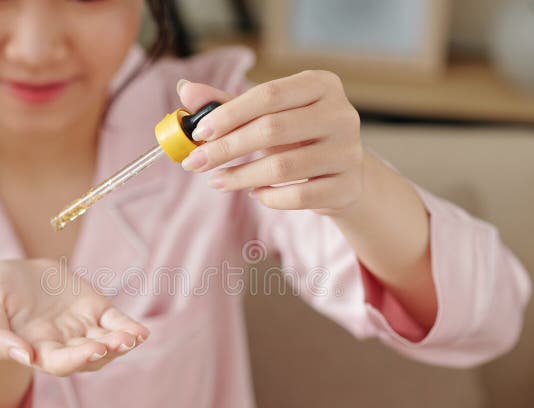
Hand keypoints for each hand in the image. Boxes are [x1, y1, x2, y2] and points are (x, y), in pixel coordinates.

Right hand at [0, 258, 149, 376]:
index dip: (76, 359)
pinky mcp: (95, 309)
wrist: (9, 272)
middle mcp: (63, 345)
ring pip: (106, 343)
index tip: (91, 350)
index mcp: (36, 351)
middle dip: (103, 351)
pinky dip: (129, 328)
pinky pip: (116, 323)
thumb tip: (23, 357)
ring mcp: (82, 328)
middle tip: (116, 343)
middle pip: (88, 357)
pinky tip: (141, 333)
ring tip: (132, 338)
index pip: (60, 363)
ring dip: (120, 343)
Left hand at [177, 71, 365, 216]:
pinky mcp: (347, 187)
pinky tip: (255, 193)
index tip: (198, 133)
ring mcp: (348, 152)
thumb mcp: (266, 115)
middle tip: (195, 163)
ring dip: (241, 177)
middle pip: (273, 129)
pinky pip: (298, 196)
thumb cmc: (297, 137)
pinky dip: (269, 197)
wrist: (343, 172)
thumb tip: (185, 89)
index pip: (269, 94)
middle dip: (227, 149)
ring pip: (283, 167)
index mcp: (321, 84)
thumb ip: (227, 104)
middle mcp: (342, 114)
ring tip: (217, 181)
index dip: (229, 114)